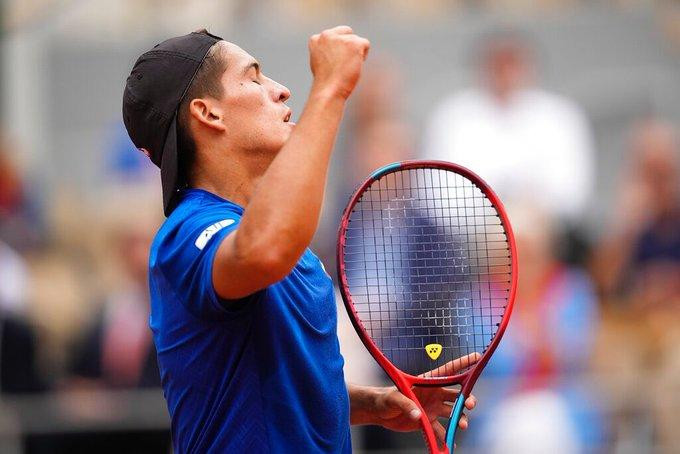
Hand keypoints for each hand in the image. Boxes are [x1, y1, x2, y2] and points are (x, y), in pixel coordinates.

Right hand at [308, 26, 369, 99]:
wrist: (329, 90)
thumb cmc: (326, 81)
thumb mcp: (320, 61)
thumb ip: (327, 49)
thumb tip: (338, 46)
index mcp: (316, 39)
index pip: (334, 35)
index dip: (338, 48)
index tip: (335, 62)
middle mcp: (326, 35)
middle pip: (347, 32)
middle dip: (349, 45)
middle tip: (344, 64)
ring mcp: (340, 38)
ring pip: (356, 40)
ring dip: (355, 53)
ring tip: (346, 68)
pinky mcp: (354, 43)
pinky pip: (365, 44)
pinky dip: (363, 56)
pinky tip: (355, 66)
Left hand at [350, 353, 480, 443]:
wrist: (379, 412)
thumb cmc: (385, 398)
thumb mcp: (393, 398)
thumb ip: (406, 404)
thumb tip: (418, 415)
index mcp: (427, 382)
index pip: (448, 371)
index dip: (462, 363)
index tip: (477, 357)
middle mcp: (434, 393)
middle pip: (457, 394)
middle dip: (467, 398)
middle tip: (471, 404)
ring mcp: (433, 407)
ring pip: (453, 412)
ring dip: (461, 419)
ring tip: (462, 426)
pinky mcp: (428, 421)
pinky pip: (441, 430)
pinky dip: (446, 437)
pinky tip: (449, 444)